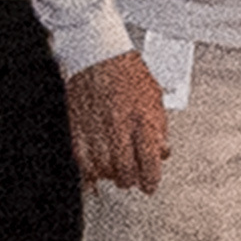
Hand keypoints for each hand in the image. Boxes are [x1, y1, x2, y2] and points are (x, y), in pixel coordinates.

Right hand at [65, 49, 166, 194]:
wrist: (99, 55)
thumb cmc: (128, 72)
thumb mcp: (155, 98)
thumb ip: (159, 127)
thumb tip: (162, 152)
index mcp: (144, 118)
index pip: (150, 161)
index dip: (151, 179)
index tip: (150, 186)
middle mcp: (120, 126)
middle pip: (125, 169)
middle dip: (130, 180)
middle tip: (133, 180)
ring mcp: (97, 127)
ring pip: (102, 168)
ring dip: (110, 175)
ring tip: (115, 173)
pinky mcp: (77, 126)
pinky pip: (81, 158)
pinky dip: (88, 169)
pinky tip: (95, 169)